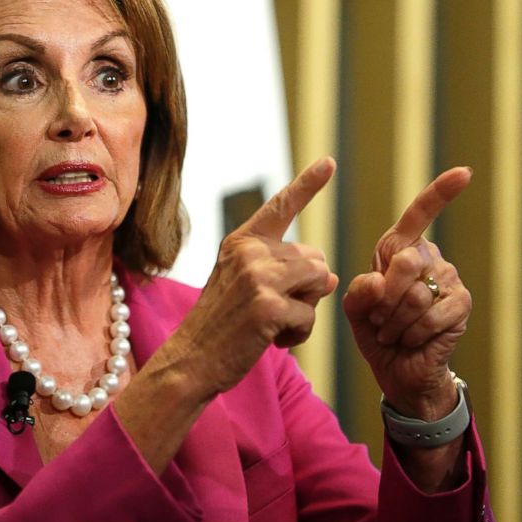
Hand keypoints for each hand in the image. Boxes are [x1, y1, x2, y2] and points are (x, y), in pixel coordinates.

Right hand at [174, 157, 338, 396]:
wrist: (192, 359)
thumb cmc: (221, 325)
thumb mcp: (245, 285)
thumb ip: (285, 272)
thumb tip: (330, 276)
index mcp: (242, 241)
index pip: (281, 206)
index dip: (308, 183)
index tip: (329, 162)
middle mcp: (250, 251)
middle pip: (315, 258)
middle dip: (307, 288)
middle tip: (274, 309)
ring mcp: (259, 276)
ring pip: (319, 282)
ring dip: (306, 308)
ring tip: (275, 323)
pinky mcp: (269, 305)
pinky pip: (310, 315)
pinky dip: (299, 334)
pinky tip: (272, 339)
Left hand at [343, 167, 472, 419]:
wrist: (397, 369)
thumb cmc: (375, 332)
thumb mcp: (356, 309)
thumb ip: (360, 291)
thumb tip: (379, 282)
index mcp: (400, 249)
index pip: (419, 215)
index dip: (440, 193)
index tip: (465, 172)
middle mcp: (430, 258)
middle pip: (405, 262)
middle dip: (384, 297)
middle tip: (378, 318)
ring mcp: (450, 280)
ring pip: (415, 295)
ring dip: (395, 322)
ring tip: (393, 332)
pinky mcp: (462, 305)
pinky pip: (431, 315)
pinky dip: (412, 333)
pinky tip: (411, 340)